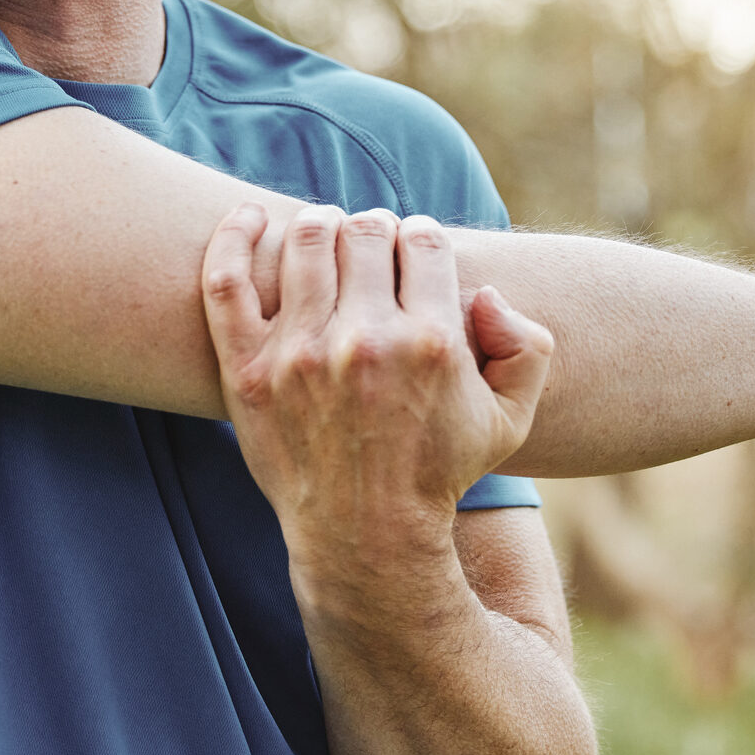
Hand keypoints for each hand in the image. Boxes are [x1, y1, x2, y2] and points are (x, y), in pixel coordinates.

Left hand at [200, 204, 553, 573]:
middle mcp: (365, 342)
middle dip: (376, 230)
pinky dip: (235, 235)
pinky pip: (227, 280)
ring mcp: (300, 354)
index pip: (423, 240)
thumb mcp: (512, 418)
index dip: (422, 237)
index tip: (414, 254)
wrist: (366, 537)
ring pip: (307, 240)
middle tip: (372, 249)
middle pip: (367, 231)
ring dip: (322, 225)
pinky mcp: (248, 370)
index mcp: (431, 343)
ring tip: (327, 236)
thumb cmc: (440, 471)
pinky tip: (250, 217)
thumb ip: (527, 346)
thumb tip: (486, 293)